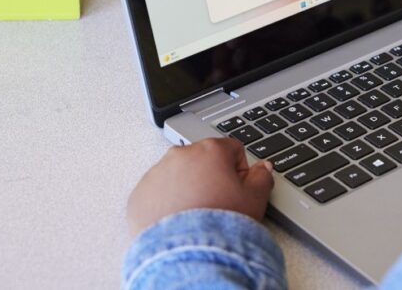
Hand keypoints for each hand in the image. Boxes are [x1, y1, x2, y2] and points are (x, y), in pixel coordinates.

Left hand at [127, 138, 273, 237]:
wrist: (187, 252)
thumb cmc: (221, 223)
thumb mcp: (255, 199)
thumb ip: (262, 177)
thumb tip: (263, 168)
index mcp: (210, 150)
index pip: (231, 149)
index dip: (238, 171)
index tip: (237, 189)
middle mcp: (180, 156)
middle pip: (202, 160)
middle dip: (210, 177)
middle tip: (217, 204)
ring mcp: (156, 174)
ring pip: (177, 176)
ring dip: (187, 189)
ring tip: (196, 216)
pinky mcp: (139, 195)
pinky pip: (156, 194)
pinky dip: (165, 204)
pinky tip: (177, 222)